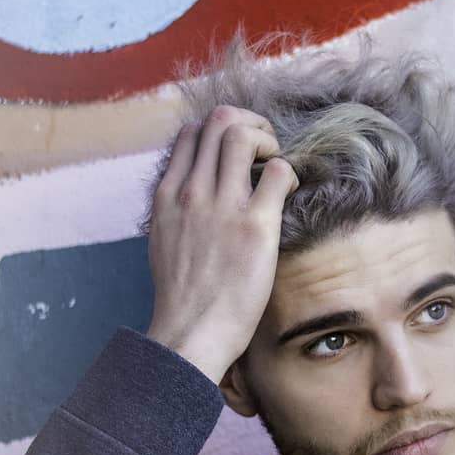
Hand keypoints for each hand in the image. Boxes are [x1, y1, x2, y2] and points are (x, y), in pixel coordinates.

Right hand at [144, 105, 298, 381]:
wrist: (191, 332)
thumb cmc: (184, 299)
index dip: (218, 132)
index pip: (189, 134)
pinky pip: (277, 173)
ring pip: (241, 135)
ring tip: (275, 165)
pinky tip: (289, 192)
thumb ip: (177, 213)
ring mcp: (222, 207)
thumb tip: (195, 200)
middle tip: (264, 149)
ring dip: (266, 140)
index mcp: (167, 197)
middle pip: (217, 122)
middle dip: (248, 124)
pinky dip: (288, 172)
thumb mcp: (165, 243)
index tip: (236, 152)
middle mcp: (191, 193)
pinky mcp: (254, 226)